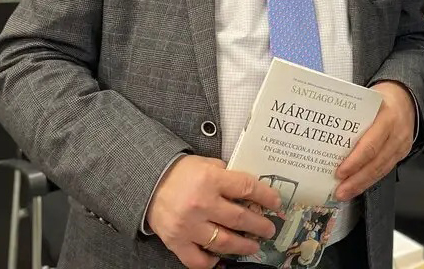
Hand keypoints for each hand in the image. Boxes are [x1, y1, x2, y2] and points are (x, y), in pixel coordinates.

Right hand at [146, 155, 280, 268]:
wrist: (147, 181)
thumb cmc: (180, 172)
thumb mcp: (206, 164)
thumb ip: (227, 175)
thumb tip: (251, 190)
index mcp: (211, 179)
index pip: (247, 188)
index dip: (266, 197)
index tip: (276, 203)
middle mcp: (201, 203)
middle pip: (241, 219)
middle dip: (260, 226)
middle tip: (269, 229)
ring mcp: (189, 225)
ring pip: (225, 242)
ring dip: (244, 246)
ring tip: (253, 246)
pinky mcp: (176, 242)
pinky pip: (198, 260)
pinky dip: (212, 262)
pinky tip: (221, 259)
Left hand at [334, 80, 414, 200]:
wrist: (406, 98)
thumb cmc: (381, 98)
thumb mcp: (367, 99)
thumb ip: (350, 114)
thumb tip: (323, 130)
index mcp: (387, 117)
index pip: (371, 144)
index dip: (355, 161)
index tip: (339, 172)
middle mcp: (396, 134)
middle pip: (376, 162)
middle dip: (356, 180)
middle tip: (339, 191)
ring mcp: (401, 146)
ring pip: (381, 170)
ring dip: (361, 184)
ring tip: (344, 193)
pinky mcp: (401, 154)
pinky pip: (385, 170)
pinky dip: (370, 180)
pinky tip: (357, 187)